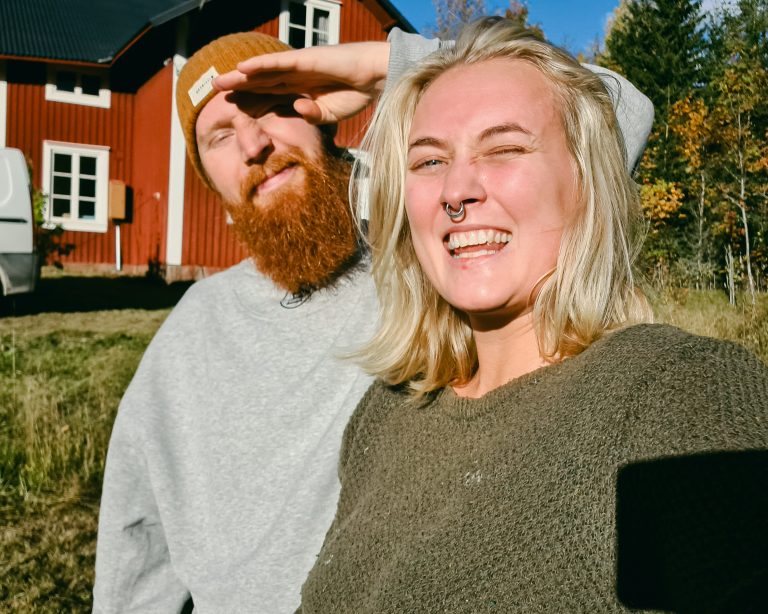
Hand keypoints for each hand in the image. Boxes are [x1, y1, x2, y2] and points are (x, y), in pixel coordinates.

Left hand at [214, 42, 389, 123]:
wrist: (376, 78)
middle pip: (260, 81)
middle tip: (214, 89)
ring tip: (219, 81)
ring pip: (263, 71)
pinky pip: (278, 62)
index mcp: (301, 89)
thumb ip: (312, 116)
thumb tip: (297, 109)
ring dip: (240, 76)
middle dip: (237, 86)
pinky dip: (260, 65)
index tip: (231, 106)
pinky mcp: (305, 60)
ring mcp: (299, 66)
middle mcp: (296, 75)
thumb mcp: (331, 114)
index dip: (250, 99)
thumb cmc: (357, 93)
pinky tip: (242, 68)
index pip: (269, 94)